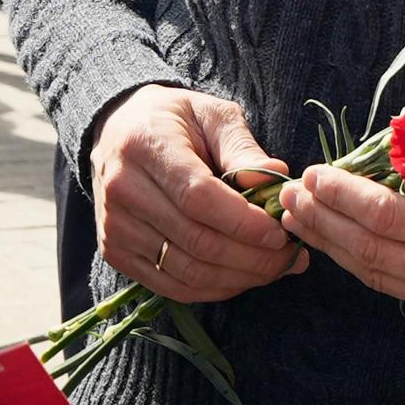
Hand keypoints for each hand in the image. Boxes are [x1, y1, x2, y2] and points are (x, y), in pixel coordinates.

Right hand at [88, 88, 301, 302]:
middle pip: (196, 241)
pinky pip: (171, 286)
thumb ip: (242, 148)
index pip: (198, 198)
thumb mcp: (211, 115)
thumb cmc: (174, 121)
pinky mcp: (115, 252)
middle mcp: (123, 189)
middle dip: (252, 257)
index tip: (280, 232)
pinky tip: (241, 277)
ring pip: (186, 271)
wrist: (116, 132)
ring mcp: (114, 226)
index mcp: (147, 146)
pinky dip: (212, 289)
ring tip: (273, 268)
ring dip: (238, 278)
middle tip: (290, 256)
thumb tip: (276, 177)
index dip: (244, 223)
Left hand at [284, 157, 404, 330]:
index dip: (345, 195)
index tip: (315, 171)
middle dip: (325, 221)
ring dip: (332, 244)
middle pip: (374, 253)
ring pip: (378, 276)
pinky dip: (361, 260)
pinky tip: (336, 238)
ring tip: (298, 215)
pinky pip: (397, 286)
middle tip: (289, 192)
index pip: (391, 218)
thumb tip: (402, 133)